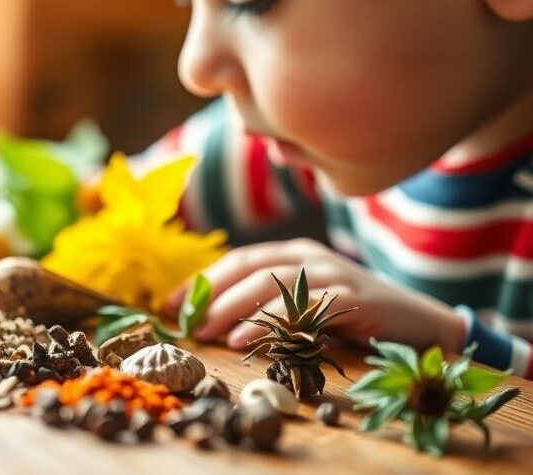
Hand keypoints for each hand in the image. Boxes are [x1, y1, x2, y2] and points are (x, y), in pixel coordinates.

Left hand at [165, 238, 464, 352]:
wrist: (421, 322)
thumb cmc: (355, 315)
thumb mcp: (308, 302)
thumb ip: (271, 302)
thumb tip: (215, 317)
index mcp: (293, 253)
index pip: (239, 259)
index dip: (203, 279)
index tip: (171, 303)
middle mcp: (308, 256)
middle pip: (249, 267)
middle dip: (212, 293)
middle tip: (186, 320)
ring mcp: (330, 273)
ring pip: (269, 283)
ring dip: (232, 307)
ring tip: (207, 331)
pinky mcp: (350, 297)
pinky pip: (299, 307)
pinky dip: (267, 322)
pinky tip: (244, 338)